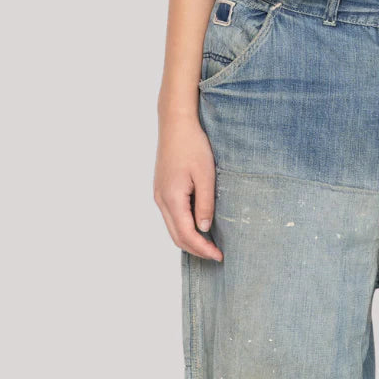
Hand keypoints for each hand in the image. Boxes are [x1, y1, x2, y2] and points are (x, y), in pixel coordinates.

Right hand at [153, 112, 222, 261]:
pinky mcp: (162, 189)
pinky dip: (183, 226)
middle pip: (176, 236)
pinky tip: (198, 223)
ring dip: (189, 238)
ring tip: (209, 242)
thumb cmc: (193, 145)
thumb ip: (205, 203)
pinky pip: (171, 215)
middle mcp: (161, 200)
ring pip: (172, 227)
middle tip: (216, 254)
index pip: (186, 235)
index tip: (219, 256)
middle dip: (196, 249)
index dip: (202, 249)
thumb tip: (204, 228)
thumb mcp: (206, 174)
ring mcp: (159, 194)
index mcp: (172, 198)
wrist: (176, 123)